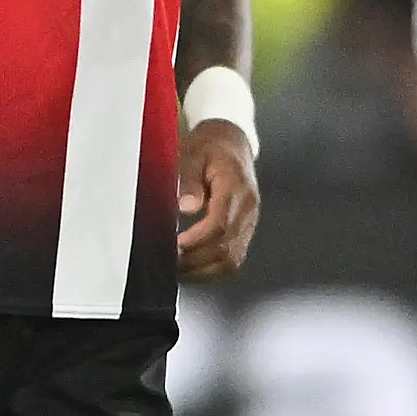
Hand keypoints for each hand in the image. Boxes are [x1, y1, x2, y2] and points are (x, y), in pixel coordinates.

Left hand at [175, 119, 258, 279]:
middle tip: (167, 261)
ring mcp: (249, 222)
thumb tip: (185, 207)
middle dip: (195, 261)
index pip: (220, 224)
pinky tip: (190, 269)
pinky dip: (211, 270)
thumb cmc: (208, 148)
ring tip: (176, 270)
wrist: (231, 145)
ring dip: (202, 271)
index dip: (196, 241)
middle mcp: (248, 209)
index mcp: (236, 187)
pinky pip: (233, 260)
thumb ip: (188, 179)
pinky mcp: (245, 232)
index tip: (173, 246)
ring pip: (232, 260)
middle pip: (226, 248)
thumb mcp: (192, 153)